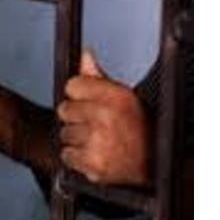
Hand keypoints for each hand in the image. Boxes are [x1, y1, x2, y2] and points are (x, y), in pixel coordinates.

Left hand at [57, 50, 149, 185]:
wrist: (154, 164)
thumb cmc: (138, 129)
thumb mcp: (124, 98)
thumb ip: (98, 78)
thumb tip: (84, 55)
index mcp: (116, 96)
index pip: (72, 85)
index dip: (78, 94)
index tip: (87, 102)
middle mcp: (107, 116)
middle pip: (64, 110)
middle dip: (76, 118)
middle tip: (95, 124)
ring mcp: (99, 140)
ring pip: (64, 133)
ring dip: (76, 139)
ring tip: (97, 140)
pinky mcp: (94, 163)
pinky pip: (67, 155)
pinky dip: (77, 158)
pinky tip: (94, 153)